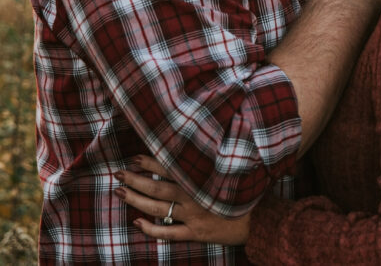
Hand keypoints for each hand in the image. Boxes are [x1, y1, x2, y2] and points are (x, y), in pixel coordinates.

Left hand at [115, 156, 250, 245]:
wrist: (262, 217)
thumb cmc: (247, 189)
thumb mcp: (230, 169)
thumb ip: (210, 160)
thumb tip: (191, 147)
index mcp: (201, 177)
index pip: (170, 166)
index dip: (150, 161)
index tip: (134, 157)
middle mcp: (194, 195)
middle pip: (158, 186)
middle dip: (135, 179)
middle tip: (118, 173)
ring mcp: (193, 215)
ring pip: (158, 208)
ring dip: (136, 200)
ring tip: (119, 192)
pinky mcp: (196, 233)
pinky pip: (169, 233)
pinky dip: (151, 229)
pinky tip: (137, 223)